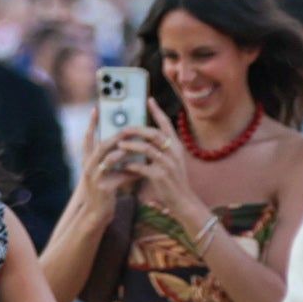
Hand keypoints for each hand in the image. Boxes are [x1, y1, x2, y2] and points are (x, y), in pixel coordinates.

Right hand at [78, 119, 137, 211]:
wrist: (97, 214)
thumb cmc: (105, 193)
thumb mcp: (110, 174)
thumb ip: (119, 163)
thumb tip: (136, 151)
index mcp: (88, 160)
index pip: (88, 138)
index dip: (92, 123)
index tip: (96, 109)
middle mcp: (88, 166)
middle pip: (101, 144)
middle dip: (116, 135)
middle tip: (129, 128)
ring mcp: (94, 176)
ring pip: (108, 157)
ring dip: (123, 150)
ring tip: (136, 144)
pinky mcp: (102, 187)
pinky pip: (118, 175)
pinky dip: (130, 171)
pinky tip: (141, 169)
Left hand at [116, 102, 202, 227]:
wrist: (183, 202)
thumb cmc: (174, 182)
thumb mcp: (172, 162)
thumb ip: (162, 150)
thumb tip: (146, 138)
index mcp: (177, 147)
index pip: (167, 124)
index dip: (158, 111)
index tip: (149, 99)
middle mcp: (174, 153)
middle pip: (154, 133)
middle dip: (137, 129)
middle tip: (124, 128)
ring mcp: (168, 165)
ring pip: (146, 148)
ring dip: (131, 145)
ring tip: (120, 145)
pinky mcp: (160, 177)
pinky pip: (141, 166)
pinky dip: (131, 164)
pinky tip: (123, 165)